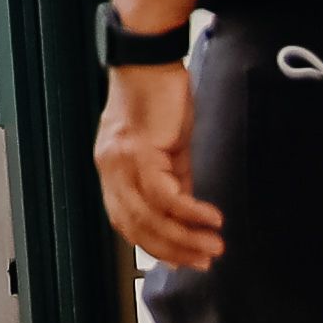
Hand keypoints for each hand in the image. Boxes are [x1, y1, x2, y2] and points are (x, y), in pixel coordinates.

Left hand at [95, 59, 220, 271]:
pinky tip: (210, 220)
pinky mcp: (140, 151)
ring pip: (149, 216)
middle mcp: (110, 170)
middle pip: (135, 227)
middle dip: (172, 250)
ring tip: (213, 247)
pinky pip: (163, 194)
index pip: (126, 221)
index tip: (181, 262)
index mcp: (112, 170)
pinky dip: (188, 212)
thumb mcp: (169, 146)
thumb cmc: (160, 97)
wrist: (149, 59)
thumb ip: (177, 179)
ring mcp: (121, 162)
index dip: (154, 246)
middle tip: (203, 262)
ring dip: (184, 238)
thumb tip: (190, 212)